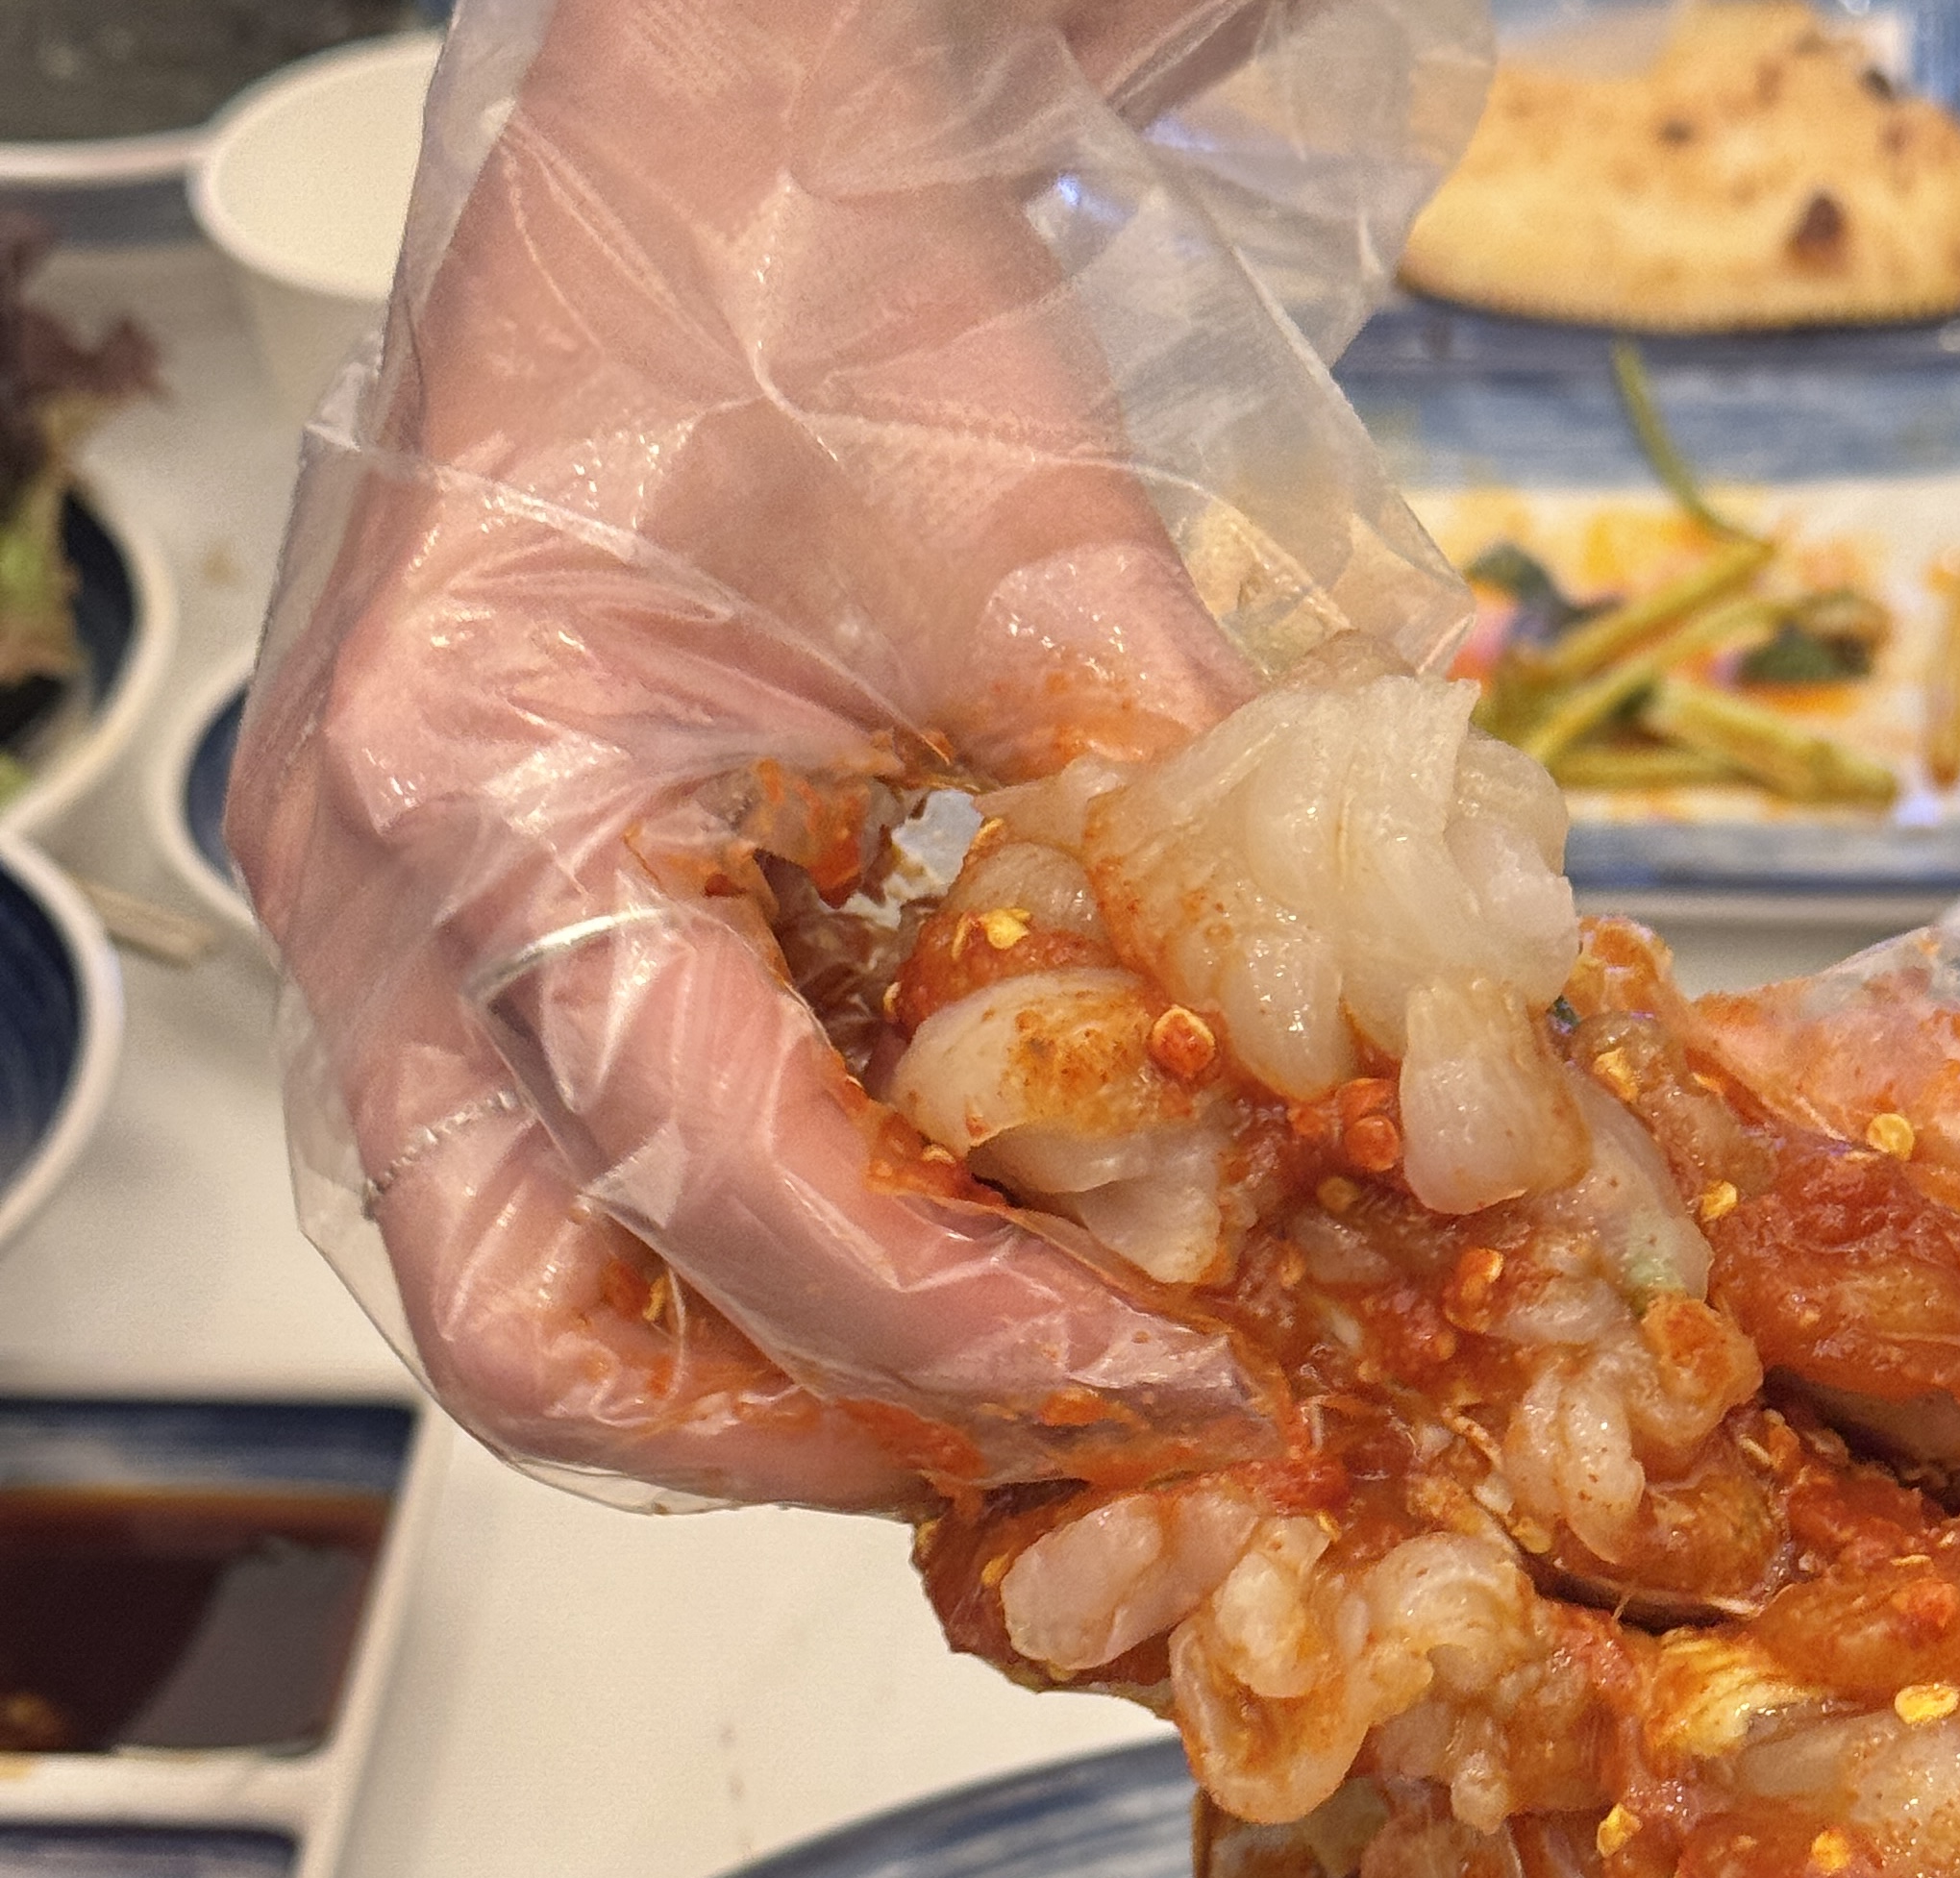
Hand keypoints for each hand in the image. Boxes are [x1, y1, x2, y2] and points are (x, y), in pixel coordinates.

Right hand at [231, 0, 1463, 1505]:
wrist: (693, 133)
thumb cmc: (804, 272)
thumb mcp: (1037, 559)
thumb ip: (1183, 837)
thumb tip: (1352, 1069)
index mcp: (484, 790)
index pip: (722, 1186)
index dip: (968, 1330)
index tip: (1163, 1377)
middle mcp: (378, 897)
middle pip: (538, 1336)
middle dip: (809, 1433)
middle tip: (1048, 1425)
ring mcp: (390, 927)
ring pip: (538, 1292)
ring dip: (777, 1370)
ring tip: (1005, 1353)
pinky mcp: (462, 930)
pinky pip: (579, 1182)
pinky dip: (758, 1250)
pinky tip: (931, 1226)